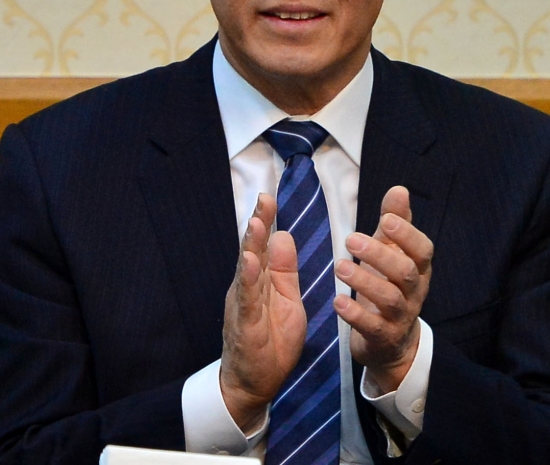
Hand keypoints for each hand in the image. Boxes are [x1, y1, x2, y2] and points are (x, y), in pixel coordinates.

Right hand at [220, 193, 306, 431]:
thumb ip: (285, 270)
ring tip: (256, 223)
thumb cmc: (272, 340)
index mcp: (261, 280)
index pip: (263, 245)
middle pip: (252, 250)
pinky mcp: (244, 324)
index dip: (266, 221)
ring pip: (246, 271)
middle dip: (258, 224)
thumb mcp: (288, 300)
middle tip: (264, 199)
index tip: (270, 197)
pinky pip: (246, 300)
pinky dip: (248, 280)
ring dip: (250, 247)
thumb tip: (284, 235)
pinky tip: (250, 263)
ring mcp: (243, 305)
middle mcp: (248, 287)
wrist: (255, 384)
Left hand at [334, 186, 432, 392]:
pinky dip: (355, 314)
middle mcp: (414, 292)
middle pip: (406, 272)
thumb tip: (399, 188)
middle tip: (350, 238)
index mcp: (418, 267)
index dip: (407, 234)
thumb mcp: (392, 251)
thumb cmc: (390, 284)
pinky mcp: (384, 337)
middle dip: (380, 255)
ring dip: (364, 281)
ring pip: (389, 299)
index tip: (385, 219)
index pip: (422, 249)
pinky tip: (337, 301)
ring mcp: (401, 316)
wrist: (393, 341)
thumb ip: (395, 221)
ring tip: (339, 266)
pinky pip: (373, 327)